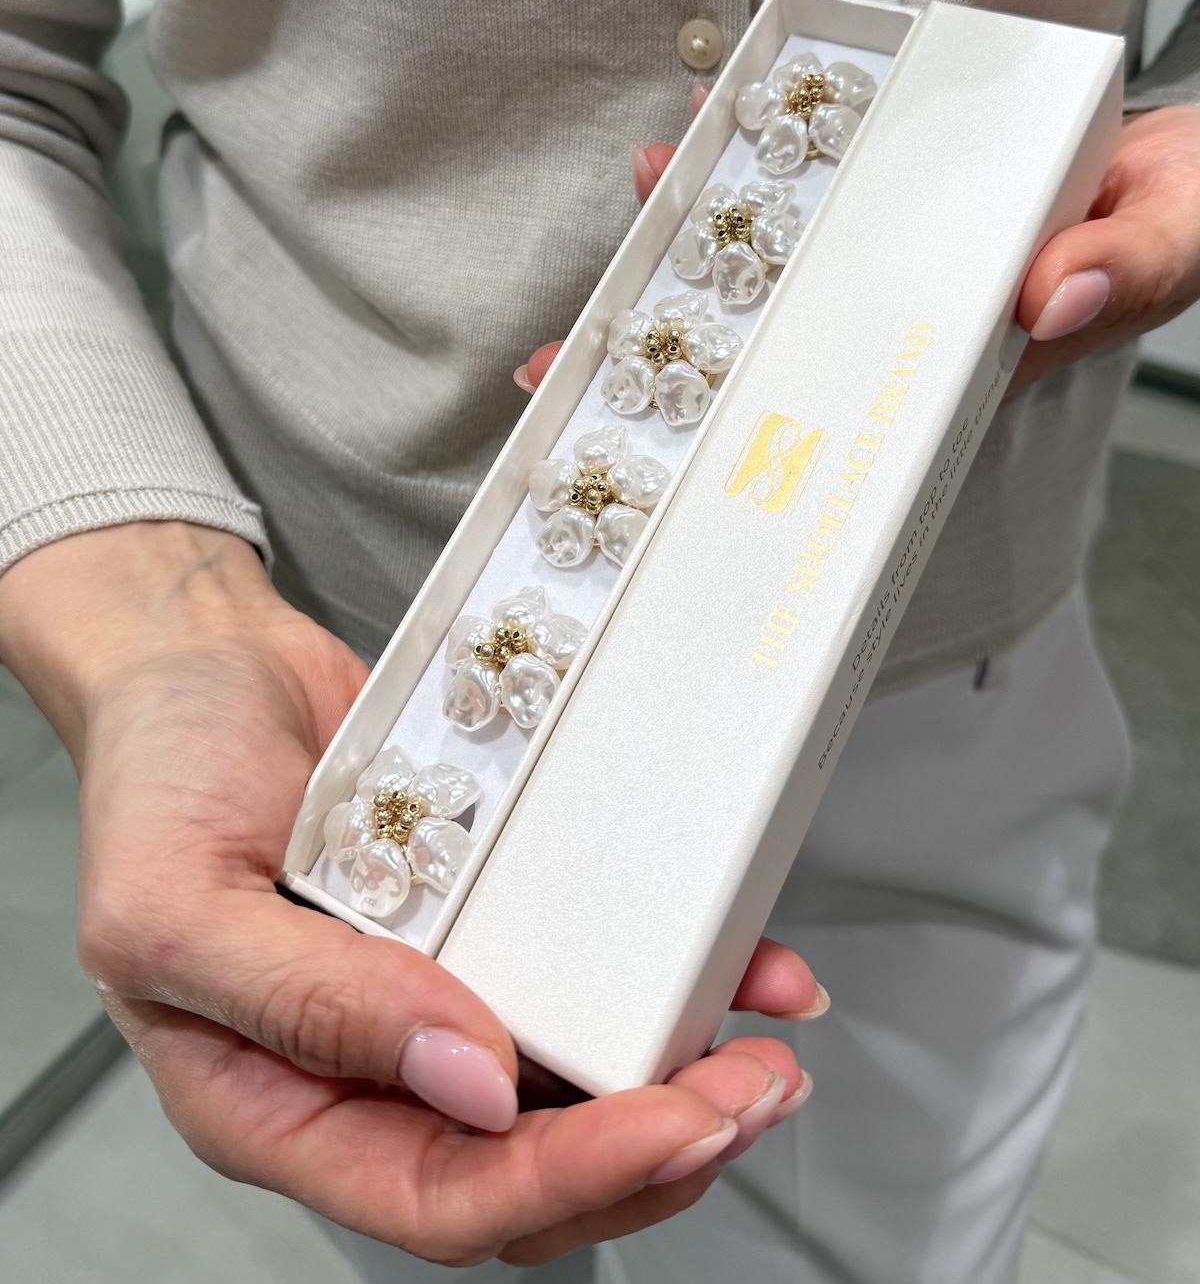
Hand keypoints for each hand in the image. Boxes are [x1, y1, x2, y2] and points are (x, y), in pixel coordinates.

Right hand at [0, 520, 823, 1266]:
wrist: (198, 658)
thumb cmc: (155, 776)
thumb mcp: (178, 905)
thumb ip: (308, 1007)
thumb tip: (471, 1085)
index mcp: (280, 1101)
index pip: (436, 1197)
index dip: (562, 1180)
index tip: (666, 1121)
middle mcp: (372, 1063)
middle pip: (527, 1167)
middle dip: (653, 1151)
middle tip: (748, 1097)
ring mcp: (437, 988)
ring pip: (573, 1086)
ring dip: (679, 1081)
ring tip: (765, 1051)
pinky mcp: (486, 913)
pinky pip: (584, 968)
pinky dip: (669, 975)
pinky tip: (734, 961)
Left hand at [517, 102, 1199, 398]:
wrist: (1192, 162)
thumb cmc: (1184, 212)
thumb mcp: (1177, 237)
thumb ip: (1126, 267)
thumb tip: (1049, 296)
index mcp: (960, 360)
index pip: (835, 414)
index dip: (741, 438)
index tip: (655, 448)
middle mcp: (909, 319)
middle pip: (774, 351)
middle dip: (675, 356)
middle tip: (568, 366)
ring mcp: (896, 259)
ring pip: (779, 265)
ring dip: (704, 238)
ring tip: (646, 189)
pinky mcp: (897, 196)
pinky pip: (811, 187)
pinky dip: (759, 162)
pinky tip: (709, 136)